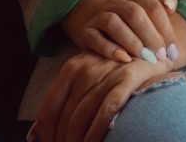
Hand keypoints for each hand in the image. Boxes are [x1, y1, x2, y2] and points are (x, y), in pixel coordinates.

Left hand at [34, 50, 170, 141]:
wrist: (152, 52)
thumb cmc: (116, 70)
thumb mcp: (86, 76)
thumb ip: (63, 101)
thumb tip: (33, 135)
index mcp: (71, 68)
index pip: (49, 109)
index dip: (46, 134)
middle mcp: (85, 69)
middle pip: (64, 117)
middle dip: (62, 141)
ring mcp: (106, 74)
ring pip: (81, 118)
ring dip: (77, 141)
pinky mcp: (126, 79)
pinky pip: (105, 112)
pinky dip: (96, 133)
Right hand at [64, 0, 177, 63]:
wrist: (93, 17)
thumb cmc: (131, 17)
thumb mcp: (148, 6)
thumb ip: (164, 1)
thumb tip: (170, 7)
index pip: (152, 6)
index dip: (165, 28)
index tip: (173, 49)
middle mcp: (115, 0)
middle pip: (134, 13)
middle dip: (150, 36)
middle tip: (161, 56)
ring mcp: (99, 15)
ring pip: (113, 23)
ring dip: (132, 41)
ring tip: (145, 57)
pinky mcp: (86, 31)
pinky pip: (95, 39)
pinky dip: (110, 49)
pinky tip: (125, 59)